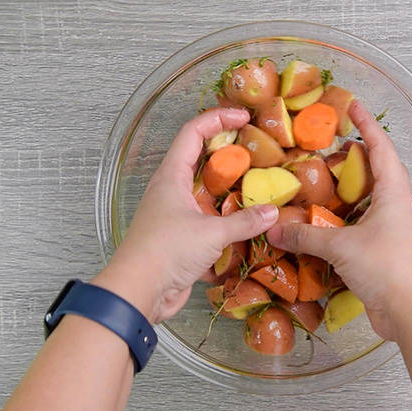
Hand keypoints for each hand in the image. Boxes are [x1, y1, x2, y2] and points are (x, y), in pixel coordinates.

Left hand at [94, 108, 278, 323]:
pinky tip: (251, 228)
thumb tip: (272, 213)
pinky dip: (227, 224)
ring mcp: (174, 215)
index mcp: (171, 177)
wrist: (138, 292)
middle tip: (260, 152)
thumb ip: (244, 222)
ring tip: (263, 189)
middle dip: (229, 155)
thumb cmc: (165, 251)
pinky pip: (208, 224)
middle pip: (200, 161)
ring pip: (206, 195)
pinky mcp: (180, 240)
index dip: (217, 119)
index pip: (192, 133)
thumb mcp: (211, 233)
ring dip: (231, 192)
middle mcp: (170, 191)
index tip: (245, 117)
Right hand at [266, 101, 411, 341]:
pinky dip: (339, 222)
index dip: (367, 126)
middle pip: (376, 173)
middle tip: (327, 149)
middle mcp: (395, 210)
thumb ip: (305, 237)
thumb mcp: (341, 247)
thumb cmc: (386, 269)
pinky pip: (358, 228)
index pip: (381, 150)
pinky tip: (320, 226)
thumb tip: (272, 231)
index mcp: (393, 196)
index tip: (353, 106)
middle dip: (353, 158)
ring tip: (319, 184)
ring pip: (366, 202)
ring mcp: (391, 232)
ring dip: (345, 192)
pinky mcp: (382, 254)